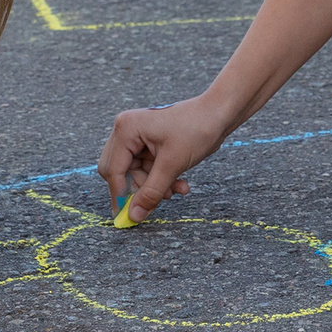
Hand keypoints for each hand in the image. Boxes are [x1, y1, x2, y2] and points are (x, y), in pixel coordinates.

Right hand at [98, 97, 225, 223]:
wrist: (218, 114)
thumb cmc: (196, 130)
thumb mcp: (172, 165)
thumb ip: (151, 192)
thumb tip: (134, 216)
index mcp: (126, 130)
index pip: (113, 170)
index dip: (121, 195)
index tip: (128, 217)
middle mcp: (127, 131)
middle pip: (120, 172)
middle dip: (140, 188)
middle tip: (156, 201)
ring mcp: (138, 137)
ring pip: (136, 174)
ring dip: (155, 186)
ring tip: (177, 189)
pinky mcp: (149, 144)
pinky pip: (147, 169)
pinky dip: (161, 179)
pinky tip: (180, 184)